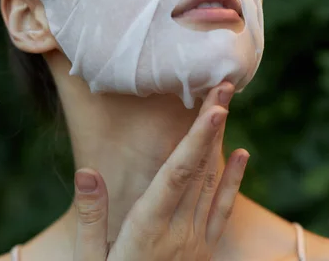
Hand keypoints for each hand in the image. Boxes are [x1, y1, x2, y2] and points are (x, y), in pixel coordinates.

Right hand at [73, 82, 248, 260]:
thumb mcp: (89, 260)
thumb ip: (90, 216)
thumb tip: (87, 172)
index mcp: (148, 228)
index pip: (177, 174)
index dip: (196, 138)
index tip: (213, 106)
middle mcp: (179, 232)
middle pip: (200, 168)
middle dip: (214, 124)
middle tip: (223, 86)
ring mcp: (197, 242)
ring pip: (213, 182)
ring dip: (221, 141)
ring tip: (227, 105)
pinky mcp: (204, 250)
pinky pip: (223, 209)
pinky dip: (233, 180)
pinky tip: (241, 154)